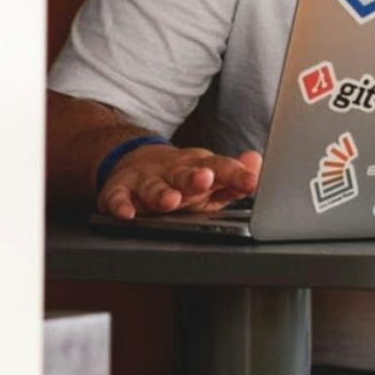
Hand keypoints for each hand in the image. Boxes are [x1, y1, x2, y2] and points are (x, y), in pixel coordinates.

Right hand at [96, 143, 262, 218]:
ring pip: (153, 186)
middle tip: (205, 180)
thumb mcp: (212, 177)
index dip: (237, 175)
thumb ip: (235, 177)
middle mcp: (173, 170)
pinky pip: (117, 197)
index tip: (251, 182)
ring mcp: (146, 179)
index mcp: (200, 166)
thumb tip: (257, 163)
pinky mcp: (119, 189)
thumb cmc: (183, 177)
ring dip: (161, 193)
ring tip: (170, 201)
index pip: (221, 168)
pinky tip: (126, 213)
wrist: (136, 161)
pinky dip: (120, 205)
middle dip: (195, 178)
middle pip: (186, 173)